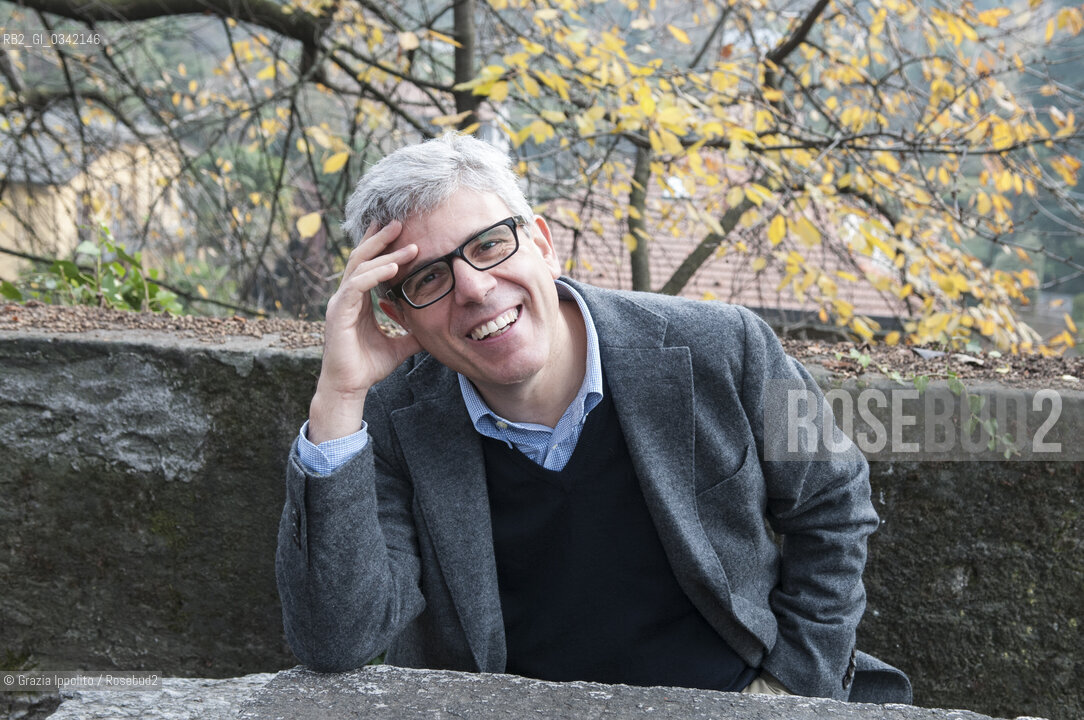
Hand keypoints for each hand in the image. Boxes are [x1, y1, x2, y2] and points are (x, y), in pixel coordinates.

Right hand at [308, 221, 421, 443]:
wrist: (349, 388)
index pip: (367, 266)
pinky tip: (394, 267)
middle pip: (361, 258)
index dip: (380, 247)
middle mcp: (345, 298)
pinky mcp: (339, 313)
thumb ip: (411, 334)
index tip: (398, 232)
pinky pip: (357, 285)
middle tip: (398, 221)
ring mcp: (340, 303)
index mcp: (356, 301)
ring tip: (406, 242)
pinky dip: (375, 274)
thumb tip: (432, 330)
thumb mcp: (398, 346)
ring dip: (384, 253)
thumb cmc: (367, 367)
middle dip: (379, 238)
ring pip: (360, 267)